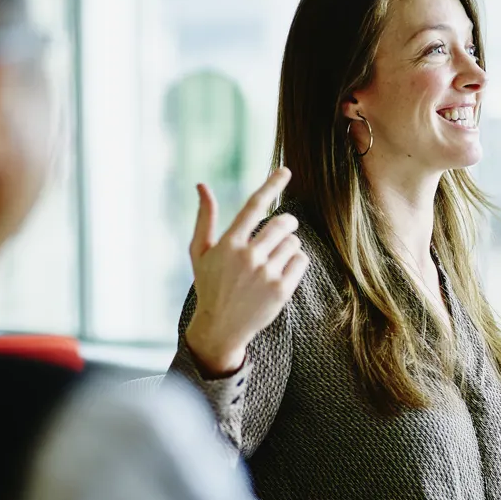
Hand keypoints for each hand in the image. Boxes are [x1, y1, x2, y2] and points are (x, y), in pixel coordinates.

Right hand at [184, 167, 308, 376]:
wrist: (220, 328)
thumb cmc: (209, 285)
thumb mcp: (199, 253)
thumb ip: (204, 218)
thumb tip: (202, 185)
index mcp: (229, 244)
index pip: (254, 206)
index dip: (271, 185)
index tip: (285, 171)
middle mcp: (248, 257)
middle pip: (282, 224)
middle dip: (287, 222)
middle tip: (285, 227)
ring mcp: (265, 274)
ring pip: (293, 242)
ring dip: (289, 245)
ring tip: (276, 257)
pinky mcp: (281, 290)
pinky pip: (301, 261)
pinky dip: (297, 261)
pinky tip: (283, 269)